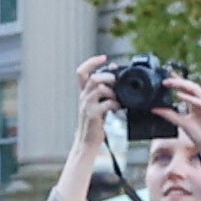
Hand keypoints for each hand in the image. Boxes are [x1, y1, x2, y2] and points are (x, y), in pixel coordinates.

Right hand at [61, 55, 118, 176]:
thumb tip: (114, 69)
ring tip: (119, 98)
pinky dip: (115, 104)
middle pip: (93, 78)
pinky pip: (106, 104)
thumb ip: (105, 88)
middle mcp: (83, 97)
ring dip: (112, 91)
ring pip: (99, 88)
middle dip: (108, 78)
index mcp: (84, 93)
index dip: (92, 62)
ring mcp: (86, 106)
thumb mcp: (99, 103)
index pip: (81, 72)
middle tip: (117, 83)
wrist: (88, 143)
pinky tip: (119, 108)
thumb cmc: (95, 123)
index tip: (105, 57)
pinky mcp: (92, 115)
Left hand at [171, 79, 200, 190]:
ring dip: (183, 85)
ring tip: (171, 83)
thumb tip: (154, 109)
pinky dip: (191, 98)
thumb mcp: (182, 123)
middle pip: (190, 87)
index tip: (165, 76)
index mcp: (196, 104)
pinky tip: (180, 95)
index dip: (177, 81)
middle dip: (178, 81)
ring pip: (196, 90)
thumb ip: (169, 115)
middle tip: (165, 79)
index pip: (186, 89)